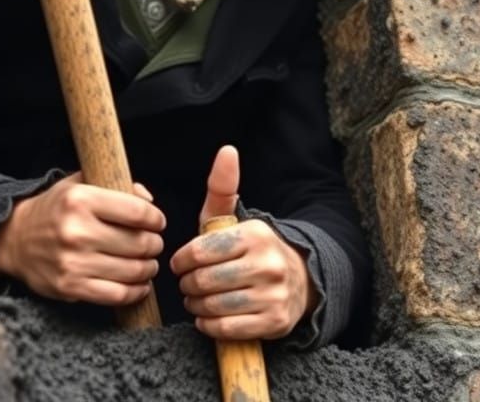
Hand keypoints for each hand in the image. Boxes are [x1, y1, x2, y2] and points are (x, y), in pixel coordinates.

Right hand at [0, 172, 164, 306]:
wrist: (15, 239)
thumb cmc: (55, 209)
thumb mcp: (80, 183)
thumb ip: (116, 185)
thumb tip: (148, 200)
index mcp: (81, 199)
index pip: (136, 211)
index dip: (155, 218)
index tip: (158, 222)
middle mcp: (76, 230)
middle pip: (138, 243)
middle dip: (154, 244)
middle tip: (155, 244)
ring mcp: (72, 262)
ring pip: (131, 270)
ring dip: (149, 268)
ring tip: (149, 263)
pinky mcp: (70, 288)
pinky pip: (116, 295)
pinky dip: (135, 291)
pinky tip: (139, 284)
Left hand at [170, 145, 314, 339]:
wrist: (298, 279)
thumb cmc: (251, 248)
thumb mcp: (235, 218)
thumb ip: (222, 187)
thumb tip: (227, 150)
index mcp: (255, 234)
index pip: (200, 251)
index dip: (182, 261)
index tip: (180, 264)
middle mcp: (267, 263)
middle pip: (204, 281)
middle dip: (188, 285)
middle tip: (187, 285)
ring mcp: (273, 295)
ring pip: (214, 306)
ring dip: (196, 306)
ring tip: (195, 300)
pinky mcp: (274, 323)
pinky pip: (227, 329)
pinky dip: (209, 325)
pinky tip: (208, 318)